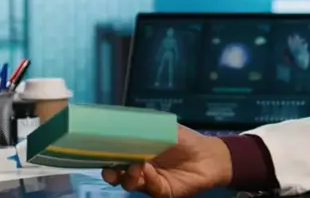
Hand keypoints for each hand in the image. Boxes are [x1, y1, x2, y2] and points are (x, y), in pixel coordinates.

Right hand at [102, 125, 231, 197]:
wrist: (210, 155)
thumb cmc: (186, 140)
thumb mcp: (165, 128)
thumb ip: (147, 126)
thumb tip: (125, 119)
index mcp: (138, 153)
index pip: (117, 158)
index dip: (107, 157)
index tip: (99, 153)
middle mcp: (141, 169)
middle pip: (119, 175)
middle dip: (111, 173)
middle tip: (110, 169)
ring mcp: (152, 182)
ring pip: (131, 184)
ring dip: (128, 176)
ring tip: (135, 166)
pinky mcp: (164, 191)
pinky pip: (151, 189)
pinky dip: (148, 179)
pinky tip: (149, 169)